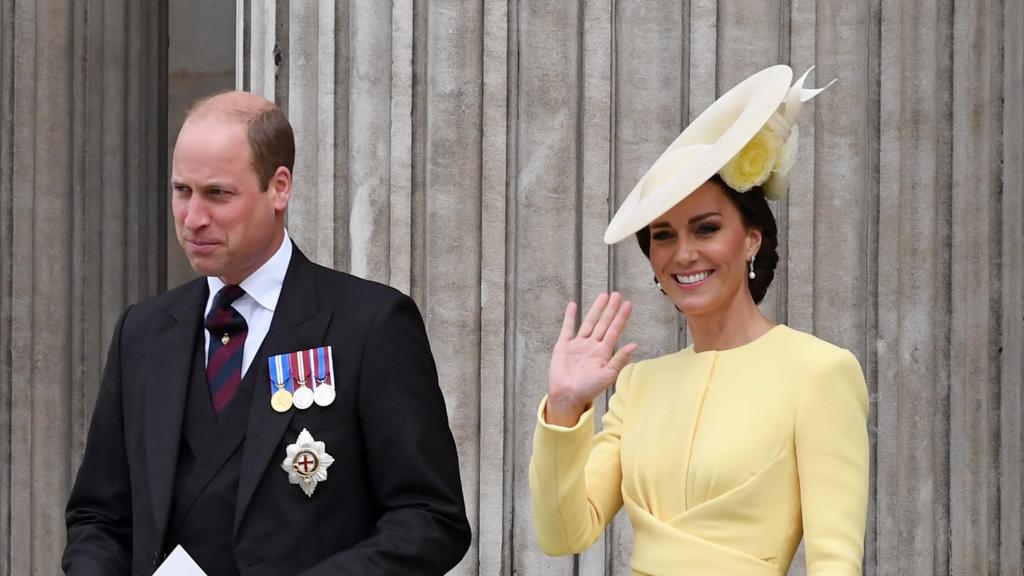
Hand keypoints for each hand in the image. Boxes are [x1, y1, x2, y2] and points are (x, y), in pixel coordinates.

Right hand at [546, 292, 636, 425]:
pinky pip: (567, 328)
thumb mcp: (607, 375)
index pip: (614, 330)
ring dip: (596, 309)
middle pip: (603, 323)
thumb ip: (619, 359)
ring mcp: (578, 344)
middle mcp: (592, 345)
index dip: (621, 317)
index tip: (628, 304)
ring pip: (589, 322)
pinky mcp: (563, 345)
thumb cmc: (588, 389)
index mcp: (603, 352)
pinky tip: (573, 305)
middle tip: (617, 294)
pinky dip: (570, 316)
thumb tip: (635, 345)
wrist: (566, 396)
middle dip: (610, 309)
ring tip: (603, 296)